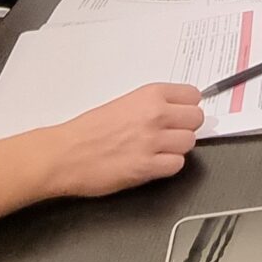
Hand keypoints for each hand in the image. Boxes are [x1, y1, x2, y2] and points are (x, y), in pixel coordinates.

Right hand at [36, 83, 202, 196]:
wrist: (65, 153)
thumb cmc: (88, 130)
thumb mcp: (124, 103)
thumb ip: (152, 105)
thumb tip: (175, 111)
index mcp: (149, 95)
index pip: (193, 95)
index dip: (187, 107)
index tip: (181, 114)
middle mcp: (155, 114)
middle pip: (196, 119)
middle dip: (185, 128)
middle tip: (170, 134)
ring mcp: (152, 141)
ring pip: (190, 143)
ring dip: (176, 148)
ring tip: (157, 150)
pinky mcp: (147, 166)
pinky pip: (177, 165)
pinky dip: (167, 166)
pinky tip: (152, 164)